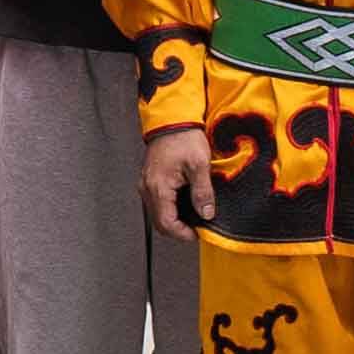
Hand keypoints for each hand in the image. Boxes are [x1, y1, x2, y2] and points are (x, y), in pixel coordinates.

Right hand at [141, 124, 217, 240]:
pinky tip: (185, 205)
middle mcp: (147, 187)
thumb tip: (206, 214)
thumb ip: (203, 193)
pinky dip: (170, 210)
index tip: (199, 234)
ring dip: (174, 220)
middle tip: (197, 229)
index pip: (166, 223)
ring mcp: (146, 183)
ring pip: (157, 213)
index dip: (183, 234)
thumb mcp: (199, 165)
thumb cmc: (184, 138)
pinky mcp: (149, 179)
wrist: (172, 119)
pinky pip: (157, 203)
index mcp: (158, 187)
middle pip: (159, 222)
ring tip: (193, 218)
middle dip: (178, 230)